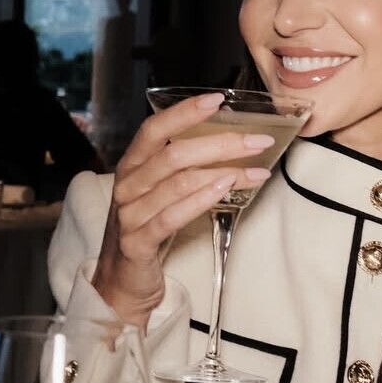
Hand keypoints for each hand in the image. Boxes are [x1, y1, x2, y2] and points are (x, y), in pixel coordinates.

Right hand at [91, 90, 274, 327]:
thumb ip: (183, 169)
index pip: (155, 129)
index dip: (185, 112)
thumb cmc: (149, 231)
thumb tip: (228, 143)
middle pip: (174, 154)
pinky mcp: (137, 242)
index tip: (218, 100)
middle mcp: (127, 185)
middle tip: (258, 141)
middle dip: (221, 143)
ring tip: (256, 171)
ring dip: (222, 172)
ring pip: (178, 183)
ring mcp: (129, 214)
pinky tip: (225, 189)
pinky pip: (171, 216)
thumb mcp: (161, 194)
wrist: (122, 282)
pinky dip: (201, 200)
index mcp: (132, 166)